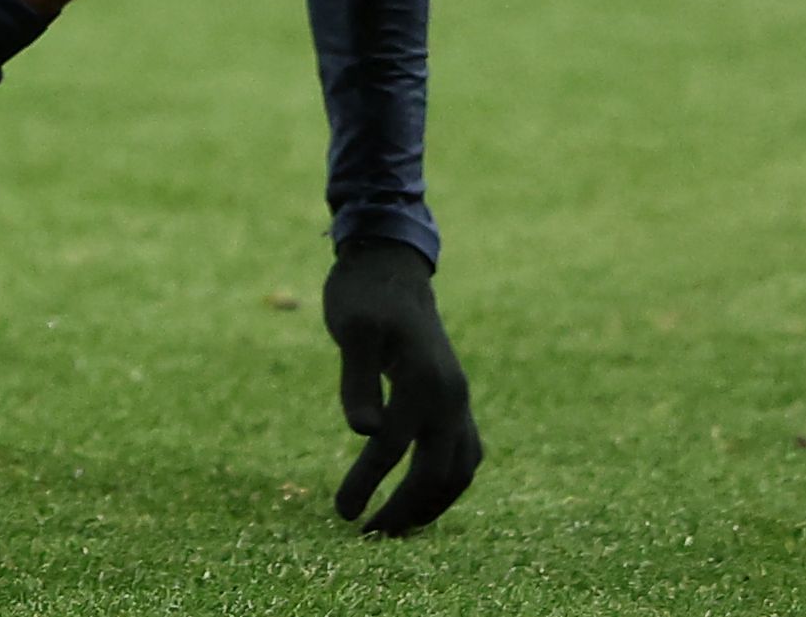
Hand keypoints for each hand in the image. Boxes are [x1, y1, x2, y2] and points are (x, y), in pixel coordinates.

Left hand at [325, 238, 482, 533]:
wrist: (391, 269)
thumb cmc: (363, 297)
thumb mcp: (351, 331)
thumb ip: (357, 380)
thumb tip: (364, 432)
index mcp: (425, 382)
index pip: (394, 448)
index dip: (368, 483)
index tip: (342, 513)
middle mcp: (451, 398)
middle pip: (436, 473)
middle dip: (403, 509)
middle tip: (366, 535)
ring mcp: (459, 400)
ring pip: (459, 471)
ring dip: (430, 505)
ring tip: (394, 528)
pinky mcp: (455, 401)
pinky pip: (464, 456)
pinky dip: (446, 484)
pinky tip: (421, 498)